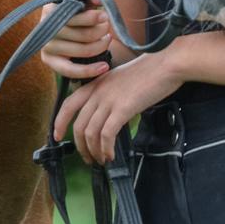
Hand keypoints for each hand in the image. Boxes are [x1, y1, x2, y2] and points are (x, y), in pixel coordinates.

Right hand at [40, 1, 112, 79]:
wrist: (64, 27)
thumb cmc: (75, 12)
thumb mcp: (80, 1)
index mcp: (50, 9)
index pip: (74, 16)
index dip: (92, 17)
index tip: (105, 16)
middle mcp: (46, 29)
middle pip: (82, 34)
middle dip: (100, 30)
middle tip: (107, 27)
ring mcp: (46, 46)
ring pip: (83, 50)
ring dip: (101, 45)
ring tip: (106, 39)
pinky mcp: (49, 61)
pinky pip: (71, 70)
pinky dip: (89, 70)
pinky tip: (104, 66)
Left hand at [53, 53, 176, 163]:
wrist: (167, 64)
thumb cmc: (150, 70)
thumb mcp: (120, 78)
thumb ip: (109, 93)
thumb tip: (107, 114)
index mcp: (96, 83)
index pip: (68, 104)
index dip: (59, 122)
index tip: (58, 136)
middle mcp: (98, 91)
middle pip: (78, 124)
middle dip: (80, 146)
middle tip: (88, 158)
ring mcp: (109, 100)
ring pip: (90, 133)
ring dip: (93, 151)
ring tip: (101, 160)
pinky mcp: (123, 108)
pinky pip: (106, 135)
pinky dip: (105, 148)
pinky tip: (111, 155)